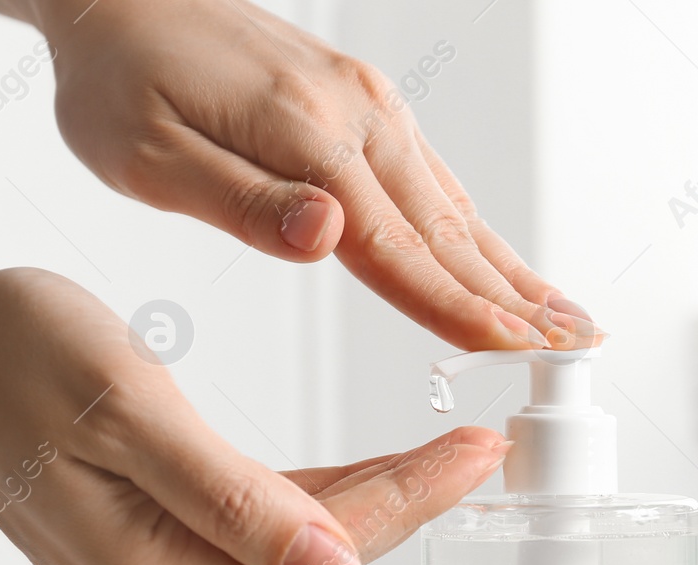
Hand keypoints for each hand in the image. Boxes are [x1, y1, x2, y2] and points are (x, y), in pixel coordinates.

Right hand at [0, 266, 509, 564]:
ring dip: (361, 506)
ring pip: (286, 555)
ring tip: (437, 456)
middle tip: (479, 448)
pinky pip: (247, 544)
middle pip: (312, 560)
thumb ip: (234, 499)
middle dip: (402, 504)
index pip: (319, 544)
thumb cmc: (14, 353)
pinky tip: (354, 475)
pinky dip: (305, 506)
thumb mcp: (130, 409)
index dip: (411, 498)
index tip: (481, 450)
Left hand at [24, 0, 598, 351]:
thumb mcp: (151, 157)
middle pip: (448, 229)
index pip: (399, 248)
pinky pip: (433, 177)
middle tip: (578, 345)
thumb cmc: (119, 82)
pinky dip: (475, 227)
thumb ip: (243, 203)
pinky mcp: (361, 101)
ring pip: (453, 204)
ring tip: (564, 314)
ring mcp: (367, 103)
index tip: (516, 350)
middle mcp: (357, 113)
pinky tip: (497, 257)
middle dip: (516, 296)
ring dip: (512, 265)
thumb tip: (329, 237)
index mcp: (307, 135)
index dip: (460, 309)